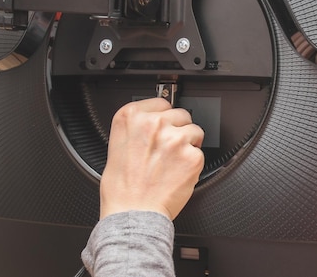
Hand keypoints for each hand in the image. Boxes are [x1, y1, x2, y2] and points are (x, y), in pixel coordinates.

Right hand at [99, 98, 204, 219]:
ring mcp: (174, 138)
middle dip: (177, 130)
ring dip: (188, 144)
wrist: (133, 214)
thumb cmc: (122, 188)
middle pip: (181, 114)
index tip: (161, 128)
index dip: (164, 118)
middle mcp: (153, 123)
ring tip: (172, 162)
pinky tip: (177, 173)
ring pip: (194, 131)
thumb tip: (153, 121)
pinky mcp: (192, 155)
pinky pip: (200, 152)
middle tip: (166, 150)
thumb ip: (136, 128)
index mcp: (131, 117)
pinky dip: (192, 163)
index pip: (161, 103)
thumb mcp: (116, 146)